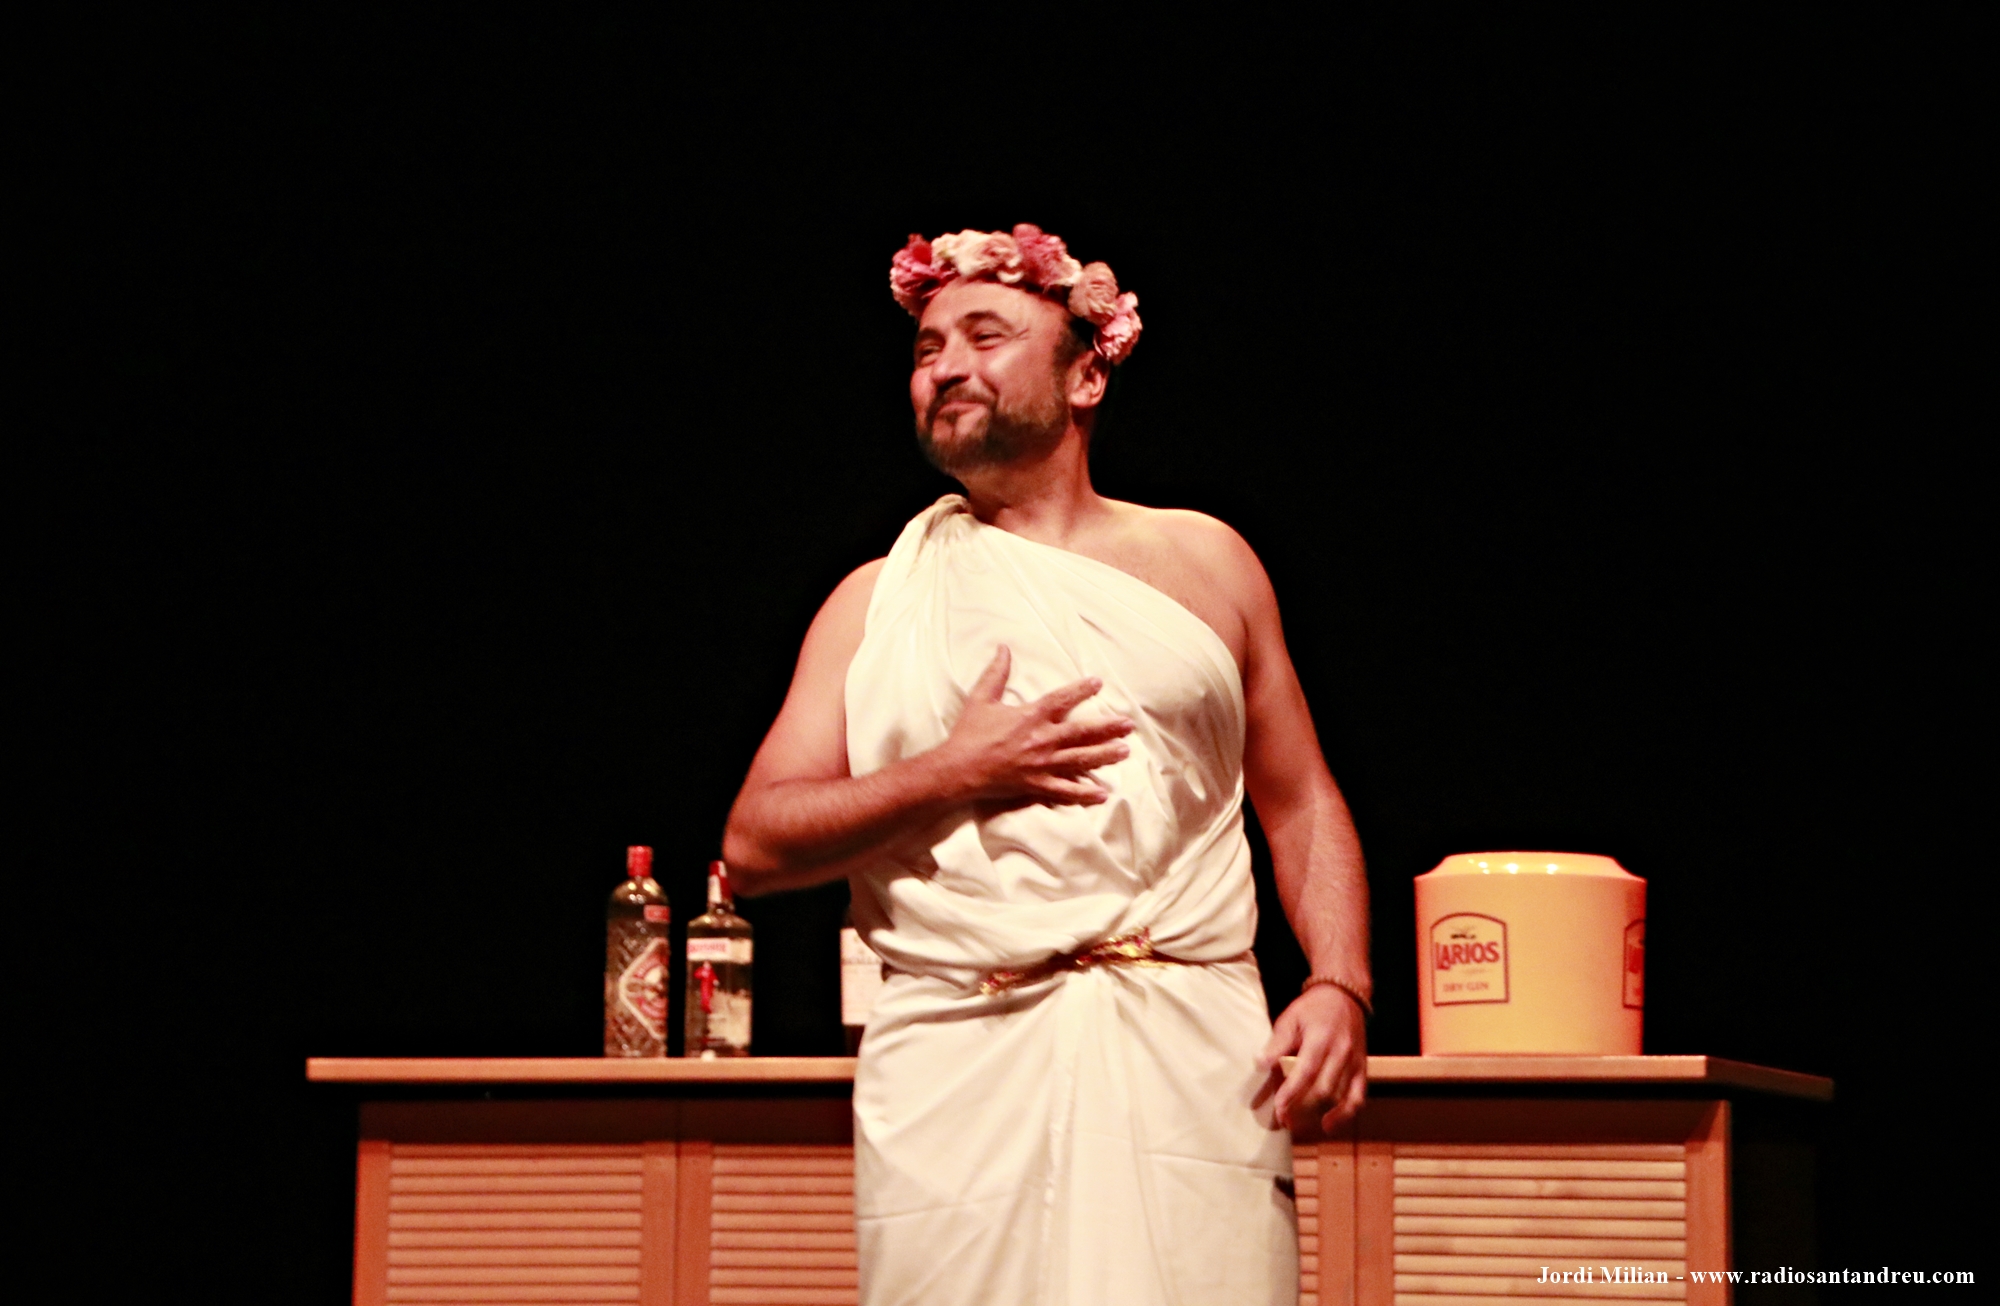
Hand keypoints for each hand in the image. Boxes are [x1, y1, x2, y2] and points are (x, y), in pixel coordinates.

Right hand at [935, 646, 1134, 807]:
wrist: (958, 769)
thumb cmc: (969, 734)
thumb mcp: (981, 699)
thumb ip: (996, 673)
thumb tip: (1003, 647)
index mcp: (1031, 716)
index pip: (1063, 699)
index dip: (1082, 690)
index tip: (1099, 683)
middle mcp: (1042, 740)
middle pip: (1082, 732)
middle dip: (1108, 727)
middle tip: (1129, 725)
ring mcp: (1042, 765)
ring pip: (1080, 760)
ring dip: (1104, 755)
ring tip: (1124, 752)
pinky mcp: (1037, 785)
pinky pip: (1066, 790)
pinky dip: (1085, 793)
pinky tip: (1103, 793)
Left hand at [1258, 984, 1366, 1132]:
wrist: (1344, 995)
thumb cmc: (1312, 1008)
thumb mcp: (1290, 1019)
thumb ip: (1277, 1044)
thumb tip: (1260, 1064)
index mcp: (1321, 1038)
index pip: (1306, 1072)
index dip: (1292, 1093)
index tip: (1278, 1109)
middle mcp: (1341, 1052)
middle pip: (1324, 1089)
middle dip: (1303, 1109)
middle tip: (1284, 1121)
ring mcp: (1354, 1062)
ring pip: (1340, 1097)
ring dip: (1319, 1115)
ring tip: (1299, 1126)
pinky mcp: (1362, 1069)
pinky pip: (1358, 1097)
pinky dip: (1345, 1114)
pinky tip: (1329, 1125)